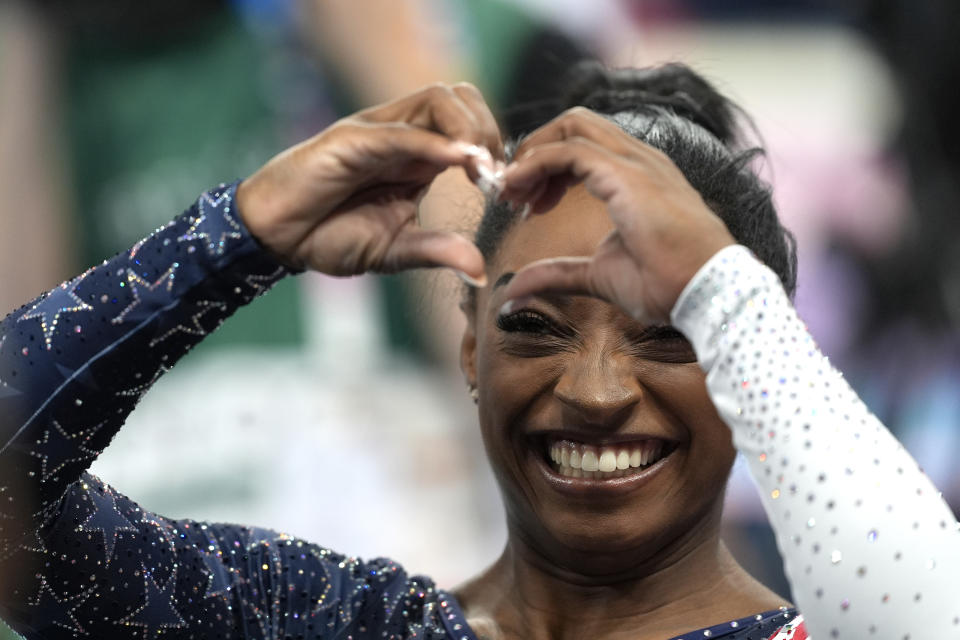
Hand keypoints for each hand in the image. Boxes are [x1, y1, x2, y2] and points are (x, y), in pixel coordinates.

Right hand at [236, 83, 501, 282]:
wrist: (277, 238)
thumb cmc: (329, 236)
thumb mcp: (395, 250)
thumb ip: (437, 252)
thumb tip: (481, 271)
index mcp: (418, 157)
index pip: (469, 125)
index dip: (493, 150)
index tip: (503, 190)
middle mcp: (402, 135)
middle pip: (460, 98)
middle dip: (488, 131)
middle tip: (492, 176)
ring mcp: (377, 132)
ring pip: (437, 100)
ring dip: (468, 129)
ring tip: (478, 169)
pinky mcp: (351, 139)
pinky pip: (401, 132)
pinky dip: (433, 144)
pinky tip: (457, 163)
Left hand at [498, 108, 734, 324]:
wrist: (705, 294)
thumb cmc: (667, 285)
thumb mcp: (597, 276)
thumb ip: (556, 274)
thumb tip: (514, 290)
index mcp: (637, 176)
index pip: (583, 145)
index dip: (546, 168)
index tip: (524, 205)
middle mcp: (638, 160)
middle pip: (575, 125)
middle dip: (534, 151)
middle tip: (511, 194)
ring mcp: (635, 162)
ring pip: (571, 127)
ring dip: (531, 155)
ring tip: (511, 193)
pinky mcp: (626, 175)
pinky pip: (568, 150)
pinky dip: (535, 164)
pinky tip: (517, 190)